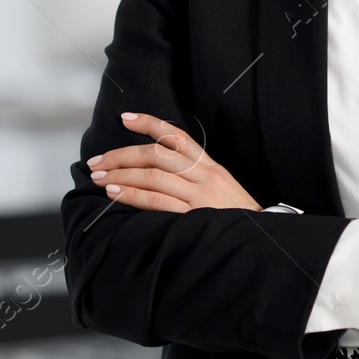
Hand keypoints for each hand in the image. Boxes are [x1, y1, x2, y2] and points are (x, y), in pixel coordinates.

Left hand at [86, 111, 262, 212]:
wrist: (260, 239)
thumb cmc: (237, 217)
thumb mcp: (221, 188)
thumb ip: (195, 177)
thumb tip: (159, 171)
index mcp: (210, 166)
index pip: (176, 136)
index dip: (149, 124)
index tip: (125, 118)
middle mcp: (205, 175)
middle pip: (157, 154)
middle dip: (122, 155)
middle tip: (97, 161)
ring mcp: (200, 194)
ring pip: (153, 175)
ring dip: (120, 174)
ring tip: (99, 176)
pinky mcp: (195, 215)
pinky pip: (157, 200)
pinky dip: (132, 194)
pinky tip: (114, 192)